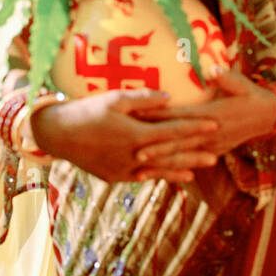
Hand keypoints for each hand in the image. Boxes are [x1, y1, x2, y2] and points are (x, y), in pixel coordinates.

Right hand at [30, 89, 220, 184]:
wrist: (58, 135)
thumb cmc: (86, 111)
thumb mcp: (114, 99)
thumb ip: (144, 99)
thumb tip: (169, 98)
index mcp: (136, 135)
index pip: (173, 131)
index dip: (195, 128)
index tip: (214, 124)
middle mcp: (135, 157)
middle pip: (171, 155)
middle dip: (195, 153)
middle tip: (217, 153)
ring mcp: (125, 170)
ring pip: (160, 170)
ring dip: (181, 168)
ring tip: (199, 169)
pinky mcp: (116, 177)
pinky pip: (144, 177)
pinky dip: (160, 176)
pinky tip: (172, 176)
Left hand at [129, 68, 275, 170]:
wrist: (268, 115)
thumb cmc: (251, 94)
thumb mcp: (242, 83)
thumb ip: (227, 78)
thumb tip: (214, 70)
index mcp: (213, 114)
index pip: (182, 116)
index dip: (161, 117)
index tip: (141, 117)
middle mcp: (211, 134)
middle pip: (180, 142)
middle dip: (158, 149)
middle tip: (136, 154)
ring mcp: (213, 146)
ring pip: (183, 157)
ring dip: (162, 164)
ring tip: (140, 171)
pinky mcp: (214, 152)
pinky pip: (191, 162)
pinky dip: (175, 169)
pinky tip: (159, 175)